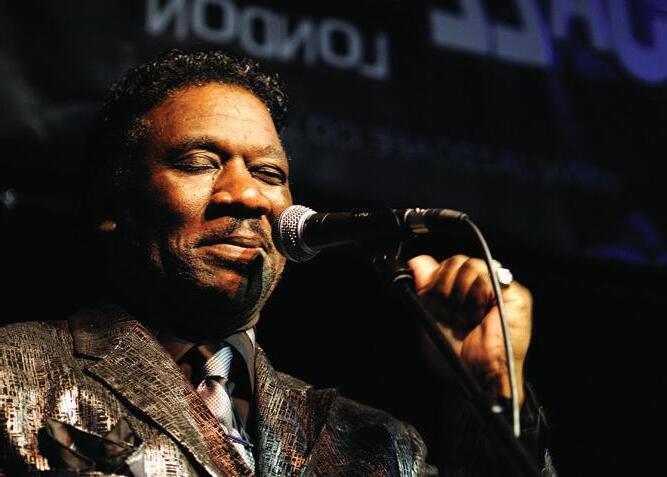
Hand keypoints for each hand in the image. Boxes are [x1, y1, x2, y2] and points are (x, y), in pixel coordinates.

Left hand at [407, 255, 532, 404]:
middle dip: (445, 290)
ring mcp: (499, 287)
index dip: (436, 282)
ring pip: (470, 266)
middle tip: (451, 316)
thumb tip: (416, 261)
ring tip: (466, 319)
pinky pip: (488, 278)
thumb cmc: (456, 353)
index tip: (436, 306)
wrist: (474, 374)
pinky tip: (479, 316)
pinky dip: (476, 298)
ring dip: (461, 297)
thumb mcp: (430, 315)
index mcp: (462, 287)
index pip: (446, 264)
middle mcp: (481, 283)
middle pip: (456, 261)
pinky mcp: (515, 294)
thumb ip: (425, 286)